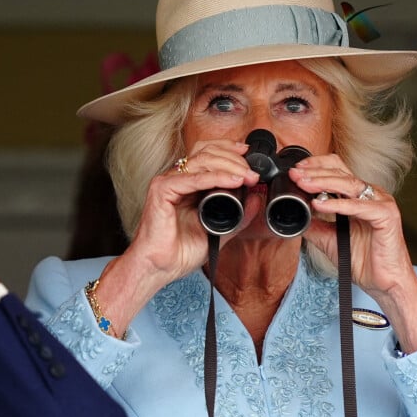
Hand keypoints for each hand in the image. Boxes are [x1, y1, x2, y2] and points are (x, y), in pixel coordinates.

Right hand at [94, 140, 259, 333]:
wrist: (159, 267)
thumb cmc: (180, 251)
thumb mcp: (220, 230)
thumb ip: (239, 215)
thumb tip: (256, 198)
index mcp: (187, 183)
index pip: (207, 153)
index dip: (229, 149)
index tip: (249, 154)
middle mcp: (176, 178)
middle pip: (206, 152)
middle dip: (234, 158)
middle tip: (253, 172)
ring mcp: (168, 182)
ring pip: (202, 161)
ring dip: (229, 166)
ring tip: (247, 176)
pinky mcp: (162, 190)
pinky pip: (193, 179)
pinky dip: (216, 178)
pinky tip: (233, 181)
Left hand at [290, 155, 416, 351]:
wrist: (384, 284)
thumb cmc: (364, 262)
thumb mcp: (330, 240)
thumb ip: (315, 226)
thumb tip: (296, 216)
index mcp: (359, 197)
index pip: (338, 170)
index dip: (316, 167)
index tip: (296, 171)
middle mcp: (371, 195)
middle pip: (342, 173)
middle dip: (315, 172)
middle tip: (295, 175)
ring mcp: (381, 203)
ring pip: (349, 184)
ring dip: (323, 182)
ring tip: (303, 184)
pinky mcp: (387, 216)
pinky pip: (359, 206)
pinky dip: (338, 205)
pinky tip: (320, 205)